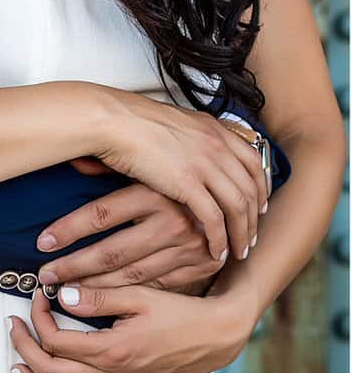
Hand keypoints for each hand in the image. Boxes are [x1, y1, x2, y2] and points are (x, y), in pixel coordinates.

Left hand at [9, 283, 250, 372]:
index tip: (37, 295)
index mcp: (111, 349)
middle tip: (14, 325)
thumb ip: (96, 295)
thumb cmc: (176, 312)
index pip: (55, 339)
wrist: (211, 338)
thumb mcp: (136, 294)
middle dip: (25, 346)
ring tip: (18, 369)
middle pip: (52, 372)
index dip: (38, 316)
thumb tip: (59, 293)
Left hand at [35, 181, 226, 295]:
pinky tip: (101, 299)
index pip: (100, 215)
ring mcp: (186, 249)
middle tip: (46, 276)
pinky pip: (154, 287)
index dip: (68, 230)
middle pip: (111, 251)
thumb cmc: (183, 172)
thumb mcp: (150, 164)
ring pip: (131, 275)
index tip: (43, 243)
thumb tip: (74, 160)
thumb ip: (112, 165)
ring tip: (63, 291)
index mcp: (154, 191)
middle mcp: (171, 221)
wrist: (242, 193)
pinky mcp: (197, 268)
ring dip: (95, 285)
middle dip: (75, 266)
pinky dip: (126, 294)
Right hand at [88, 92, 266, 265]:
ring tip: (238, 252)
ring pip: (238, 207)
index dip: (261, 189)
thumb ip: (195, 137)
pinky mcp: (187, 183)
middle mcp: (216, 145)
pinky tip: (216, 251)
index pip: (253, 162)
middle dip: (254, 219)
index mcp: (214, 129)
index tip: (259, 207)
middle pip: (250, 189)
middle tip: (250, 238)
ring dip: (241, 234)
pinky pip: (214, 219)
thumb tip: (200, 152)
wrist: (112, 120)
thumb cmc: (133, 122)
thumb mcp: (176, 122)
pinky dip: (219, 239)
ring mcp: (204, 163)